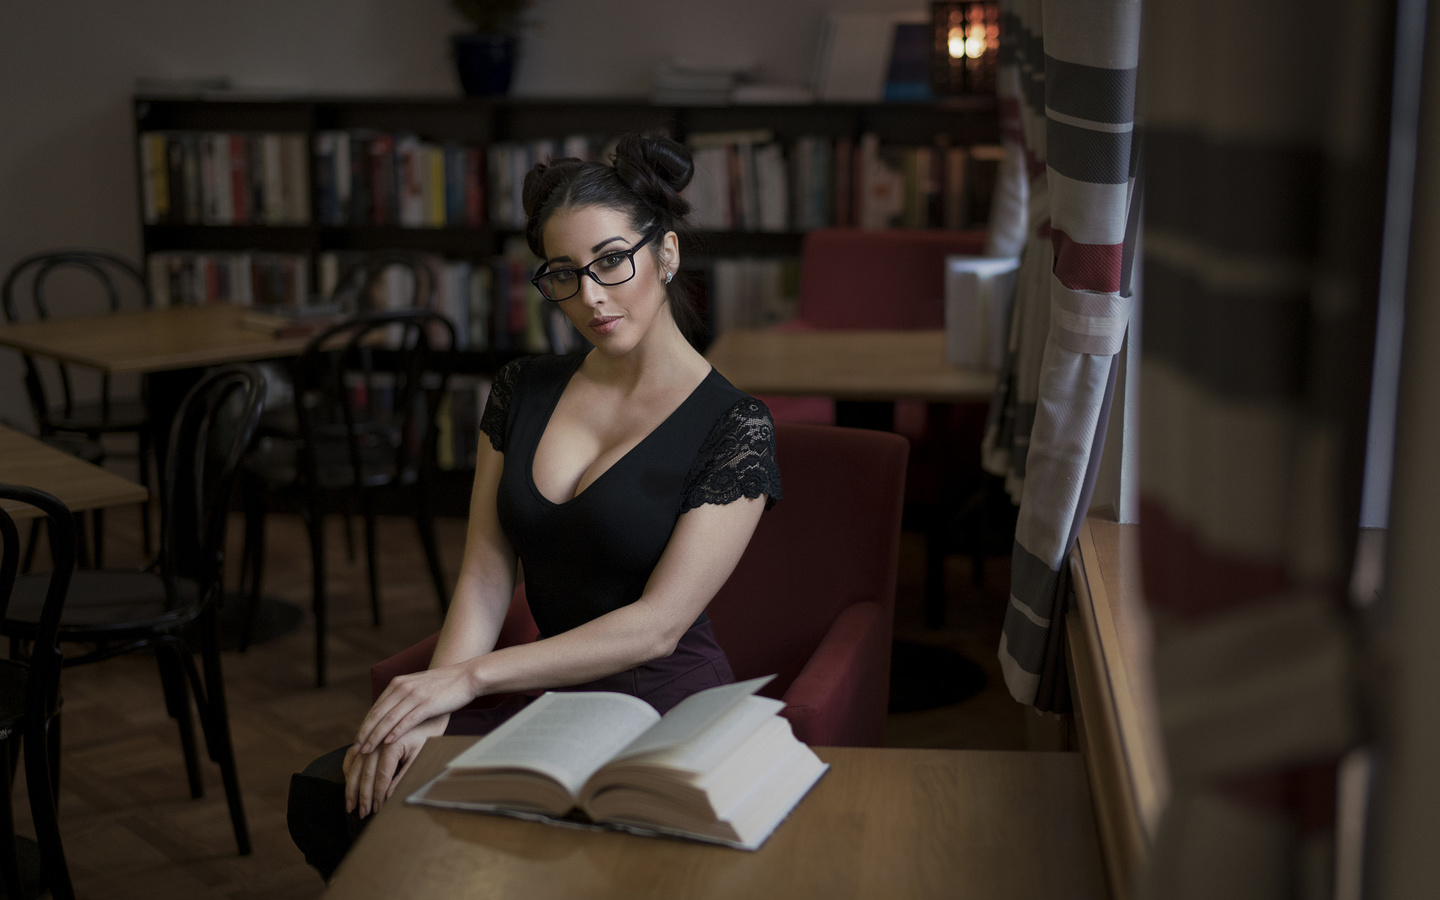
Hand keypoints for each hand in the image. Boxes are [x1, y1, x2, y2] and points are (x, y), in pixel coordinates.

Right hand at [344, 714, 448, 817]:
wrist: (427, 706)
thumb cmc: (428, 733)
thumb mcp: (422, 755)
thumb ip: (405, 775)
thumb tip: (390, 796)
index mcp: (392, 744)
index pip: (381, 776)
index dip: (378, 795)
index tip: (376, 810)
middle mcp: (377, 739)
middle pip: (364, 772)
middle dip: (362, 796)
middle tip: (361, 814)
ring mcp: (370, 736)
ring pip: (355, 765)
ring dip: (351, 786)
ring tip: (350, 805)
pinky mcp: (368, 735)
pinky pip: (352, 754)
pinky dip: (348, 769)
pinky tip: (347, 782)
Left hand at [355, 662, 480, 753]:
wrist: (466, 677)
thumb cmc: (443, 686)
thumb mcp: (417, 687)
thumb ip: (402, 698)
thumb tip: (389, 717)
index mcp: (398, 684)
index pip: (375, 708)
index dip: (364, 726)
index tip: (357, 741)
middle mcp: (403, 688)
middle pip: (377, 714)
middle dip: (365, 734)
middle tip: (356, 749)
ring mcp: (414, 695)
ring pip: (389, 719)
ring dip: (375, 737)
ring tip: (367, 750)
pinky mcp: (427, 703)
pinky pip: (407, 720)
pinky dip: (395, 732)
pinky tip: (388, 742)